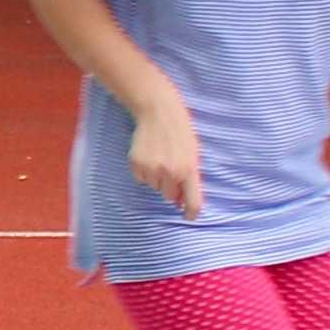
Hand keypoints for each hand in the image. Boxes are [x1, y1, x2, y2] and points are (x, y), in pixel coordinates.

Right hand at [123, 89, 204, 218]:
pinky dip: (143, 171)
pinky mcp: (137, 164)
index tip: (188, 217)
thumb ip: (190, 176)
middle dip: (171, 187)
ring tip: (159, 157)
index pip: (193, 202)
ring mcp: (152, 169)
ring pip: (154, 186)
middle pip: (169, 195)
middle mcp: (171, 172)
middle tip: (170, 168)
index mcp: (190, 170)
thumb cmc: (180, 132)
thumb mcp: (192, 153)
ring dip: (156, 177)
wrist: (158, 111)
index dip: (191, 213)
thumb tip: (180, 199)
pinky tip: (148, 155)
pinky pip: (140, 178)